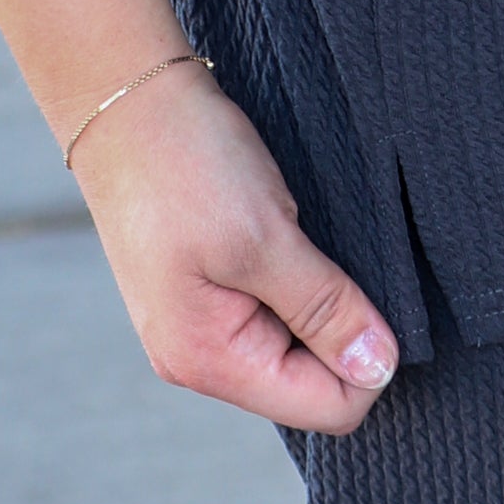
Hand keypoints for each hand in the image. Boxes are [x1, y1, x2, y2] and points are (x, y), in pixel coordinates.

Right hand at [69, 57, 400, 432]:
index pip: (329, 407)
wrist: (124, 96)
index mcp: (209, 360)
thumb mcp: (267, 237)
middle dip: (339, 325)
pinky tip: (281, 229)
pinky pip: (272, 309)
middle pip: (312, 382)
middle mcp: (199, 357)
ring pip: (295, 343)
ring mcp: (197, 324)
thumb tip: (379, 369)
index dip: (369, 359)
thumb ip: (324, 309)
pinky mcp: (202, 289)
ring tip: (294, 234)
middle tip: (324, 252)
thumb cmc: (185, 163)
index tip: (370, 292)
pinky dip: (293, 276)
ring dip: (316, 295)